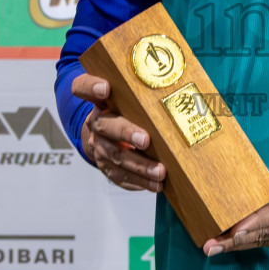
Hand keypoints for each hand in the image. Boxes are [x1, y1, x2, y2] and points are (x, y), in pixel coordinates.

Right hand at [71, 74, 164, 192]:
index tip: (105, 88)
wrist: (111, 137)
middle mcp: (97, 122)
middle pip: (105, 125)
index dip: (91, 87)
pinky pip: (121, 176)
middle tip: (145, 140)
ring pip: (116, 156)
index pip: (83, 86)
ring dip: (139, 165)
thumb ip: (146, 94)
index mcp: (101, 100)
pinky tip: (155, 183)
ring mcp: (100, 146)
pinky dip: (140, 181)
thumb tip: (185, 90)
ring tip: (160, 171)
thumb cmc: (130, 114)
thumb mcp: (132, 100)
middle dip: (126, 132)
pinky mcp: (107, 167)